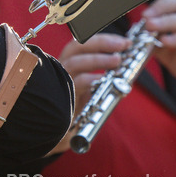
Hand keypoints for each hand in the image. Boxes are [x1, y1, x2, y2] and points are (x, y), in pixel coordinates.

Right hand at [46, 33, 126, 154]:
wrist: (51, 137)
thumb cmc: (71, 111)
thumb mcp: (86, 92)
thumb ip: (99, 79)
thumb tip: (121, 67)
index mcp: (67, 65)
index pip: (82, 44)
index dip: (102, 39)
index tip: (124, 41)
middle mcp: (60, 70)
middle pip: (77, 46)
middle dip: (102, 42)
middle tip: (124, 44)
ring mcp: (58, 83)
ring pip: (75, 62)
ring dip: (98, 59)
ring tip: (117, 60)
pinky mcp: (59, 99)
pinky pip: (74, 84)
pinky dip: (89, 80)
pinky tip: (100, 80)